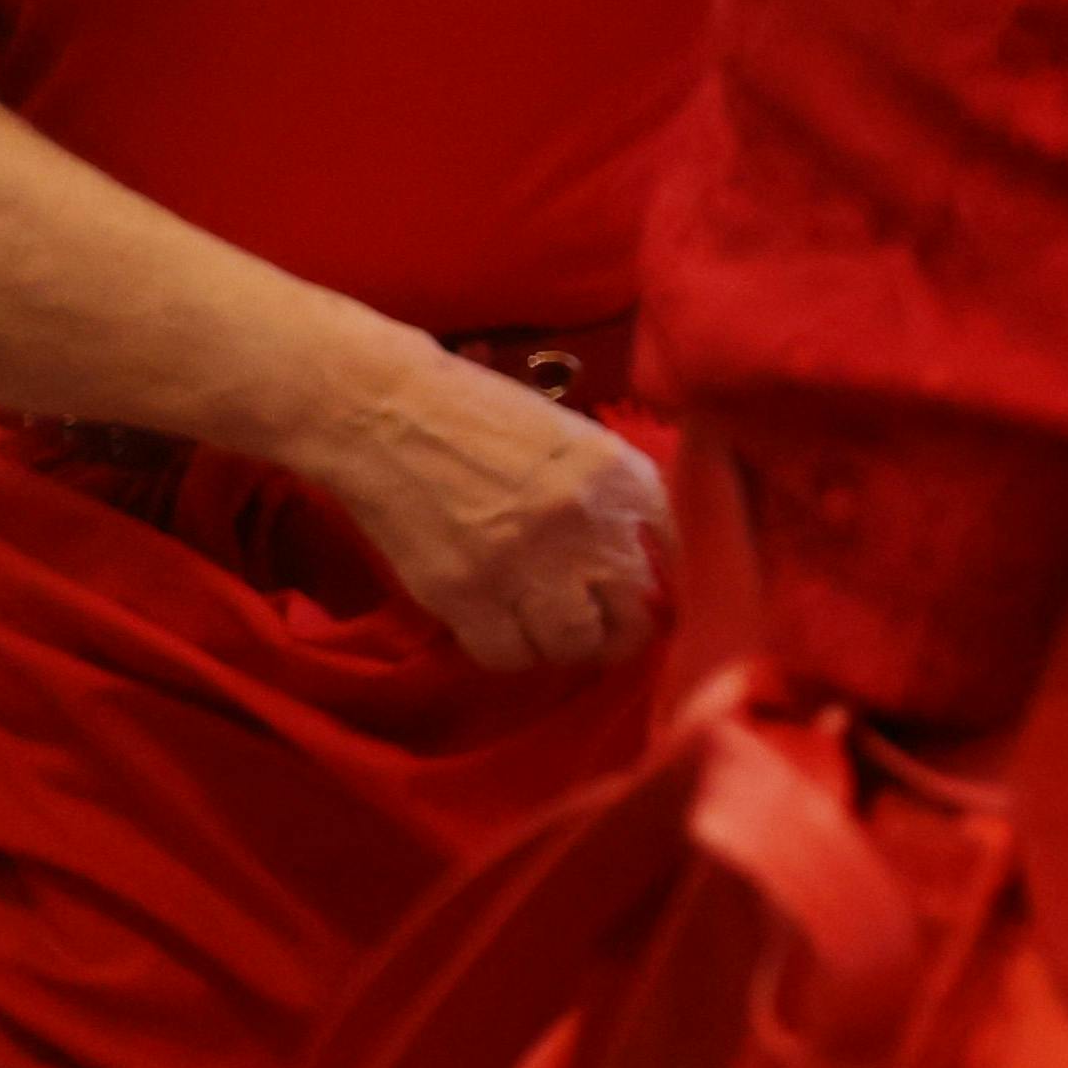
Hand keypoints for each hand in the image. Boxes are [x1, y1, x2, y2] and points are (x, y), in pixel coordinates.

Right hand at [298, 338, 670, 674]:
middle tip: (602, 629)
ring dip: (567, 648)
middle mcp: (587, 524)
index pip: (683, 558)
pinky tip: (505, 631)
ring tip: (552, 632)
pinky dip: (512, 654)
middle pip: (633, 617)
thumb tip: (655, 559)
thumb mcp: (577, 440)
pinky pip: (509, 656)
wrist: (384, 412)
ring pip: (573, 646)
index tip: (655, 603)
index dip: (671, 591)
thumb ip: (621, 495)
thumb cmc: (482, 417)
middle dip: (622, 631)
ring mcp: (525, 563)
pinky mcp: (464, 593)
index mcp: (623, 477)